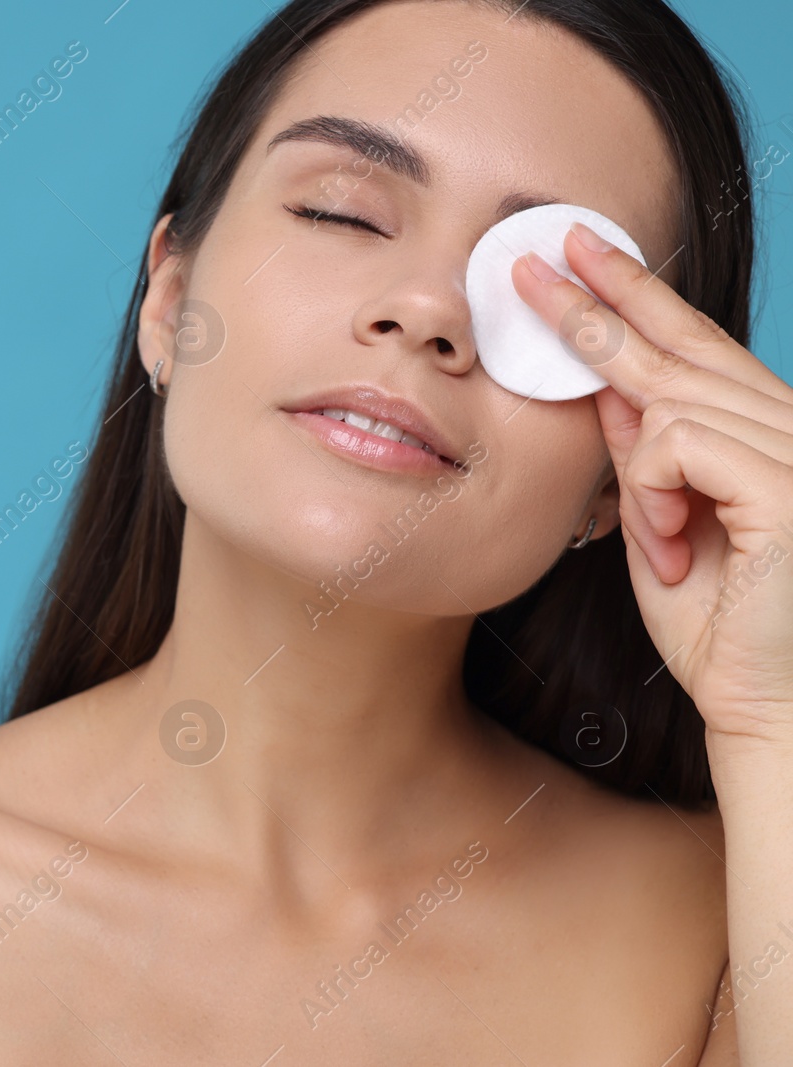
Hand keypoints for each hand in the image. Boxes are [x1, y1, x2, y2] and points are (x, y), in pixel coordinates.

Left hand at [511, 223, 792, 746]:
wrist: (764, 703)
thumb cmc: (714, 624)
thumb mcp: (656, 524)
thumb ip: (642, 455)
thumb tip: (607, 386)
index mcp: (758, 434)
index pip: (690, 346)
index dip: (634, 295)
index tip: (578, 252)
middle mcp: (789, 427)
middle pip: (679, 347)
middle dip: (598, 301)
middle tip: (531, 259)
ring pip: (673, 400)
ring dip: (640, 472)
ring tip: (662, 541)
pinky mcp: (790, 486)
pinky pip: (680, 443)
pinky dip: (657, 492)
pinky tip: (677, 543)